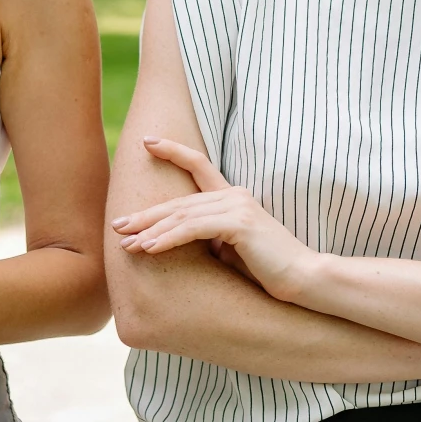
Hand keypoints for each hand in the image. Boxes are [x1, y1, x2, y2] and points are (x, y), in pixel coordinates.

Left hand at [114, 137, 325, 303]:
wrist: (303, 279)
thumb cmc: (268, 269)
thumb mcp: (231, 248)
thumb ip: (209, 237)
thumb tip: (177, 240)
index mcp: (234, 197)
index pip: (201, 165)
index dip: (174, 151)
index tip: (148, 142)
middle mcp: (235, 195)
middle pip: (180, 200)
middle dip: (146, 214)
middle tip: (117, 224)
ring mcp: (238, 206)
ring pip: (182, 214)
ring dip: (151, 231)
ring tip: (126, 243)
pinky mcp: (239, 223)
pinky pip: (194, 229)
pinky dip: (168, 239)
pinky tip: (149, 248)